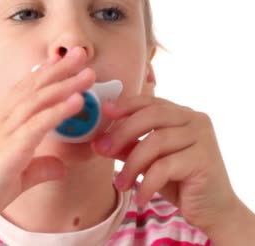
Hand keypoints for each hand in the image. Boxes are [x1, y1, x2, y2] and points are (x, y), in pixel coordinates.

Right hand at [0, 47, 94, 240]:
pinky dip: (57, 111)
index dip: (45, 75)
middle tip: (82, 53)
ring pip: (36, 102)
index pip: (24, 92)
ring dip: (64, 85)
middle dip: (59, 70)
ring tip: (88, 73)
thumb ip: (38, 168)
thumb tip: (59, 165)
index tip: (64, 62)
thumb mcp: (16, 178)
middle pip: (32, 89)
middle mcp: (0, 124)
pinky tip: (76, 101)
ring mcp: (2, 135)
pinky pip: (36, 126)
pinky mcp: (7, 152)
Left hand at [91, 95, 241, 235]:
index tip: (105, 112)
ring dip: (131, 165)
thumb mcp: (148, 161)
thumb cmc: (179, 181)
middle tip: (103, 150)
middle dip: (122, 133)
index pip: (150, 102)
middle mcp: (195, 120)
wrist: (213, 210)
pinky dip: (147, 183)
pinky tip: (140, 197)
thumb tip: (99, 142)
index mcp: (182, 114)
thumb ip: (128, 147)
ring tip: (121, 184)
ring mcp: (203, 139)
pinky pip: (164, 167)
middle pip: (151, 116)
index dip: (125, 105)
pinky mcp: (204, 160)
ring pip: (155, 142)